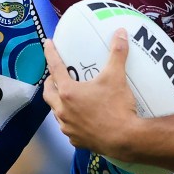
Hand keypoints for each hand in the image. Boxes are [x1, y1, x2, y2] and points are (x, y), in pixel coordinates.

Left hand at [43, 29, 139, 155]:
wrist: (125, 139)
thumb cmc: (117, 107)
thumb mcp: (116, 77)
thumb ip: (117, 53)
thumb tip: (120, 33)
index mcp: (68, 92)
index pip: (55, 68)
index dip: (50, 54)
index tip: (47, 44)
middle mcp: (62, 110)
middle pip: (48, 93)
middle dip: (50, 83)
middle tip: (57, 76)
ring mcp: (68, 127)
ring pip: (57, 112)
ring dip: (59, 103)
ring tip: (69, 97)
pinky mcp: (75, 140)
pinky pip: (68, 127)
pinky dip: (71, 120)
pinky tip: (80, 118)